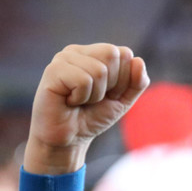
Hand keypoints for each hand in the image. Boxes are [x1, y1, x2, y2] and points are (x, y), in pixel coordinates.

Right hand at [25, 44, 148, 173]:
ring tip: (80, 101)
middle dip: (111, 84)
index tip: (107, 95)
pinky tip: (69, 101)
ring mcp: (63, 58)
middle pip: (113, 54)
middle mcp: (78, 51)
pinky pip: (83, 80)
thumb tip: (138, 61)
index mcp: (94, 53)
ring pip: (99, 70)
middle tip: (93, 98)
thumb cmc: (93, 116)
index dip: (123, 80)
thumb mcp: (123, 100)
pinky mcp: (53, 70)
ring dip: (95, 95)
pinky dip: (82, 97)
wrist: (69, 139)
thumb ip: (137, 82)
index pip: (124, 53)